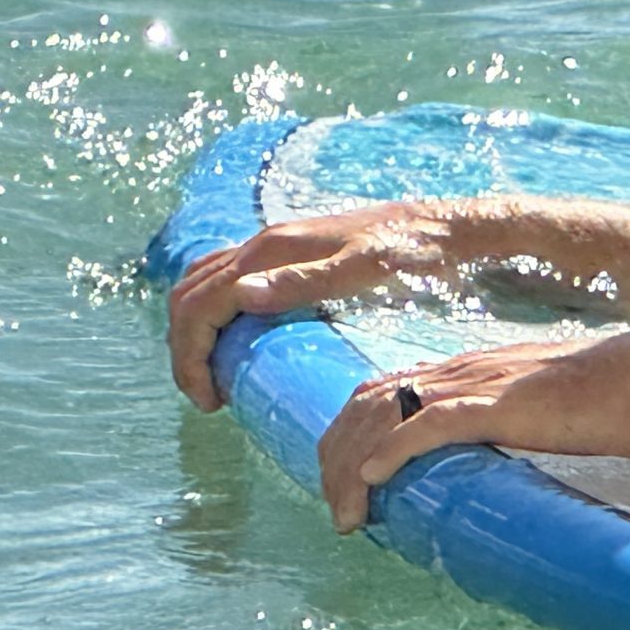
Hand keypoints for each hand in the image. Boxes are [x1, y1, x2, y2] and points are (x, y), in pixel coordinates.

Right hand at [168, 200, 485, 411]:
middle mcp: (266, 242)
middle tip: (207, 398)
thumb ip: (305, 282)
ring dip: (195, 327)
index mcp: (273, 250)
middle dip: (184, 347)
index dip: (190, 354)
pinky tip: (238, 339)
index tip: (209, 401)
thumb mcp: (365, 271)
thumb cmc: (412, 255)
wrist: (445, 227)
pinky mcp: (292, 251)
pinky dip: (214, 309)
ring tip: (215, 376)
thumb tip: (243, 296)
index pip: (200, 303)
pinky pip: (229, 276)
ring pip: (205, 281)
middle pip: (191, 292)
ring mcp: (277, 244)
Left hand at [316, 329, 629, 531]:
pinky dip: (391, 451)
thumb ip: (504, 430)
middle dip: (334, 458)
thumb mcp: (540, 413)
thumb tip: (481, 470)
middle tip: (339, 510)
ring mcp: (480, 383)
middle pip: (365, 403)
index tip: (345, 484)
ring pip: (384, 413)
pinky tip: (376, 480)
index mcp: (469, 369)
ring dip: (352, 467)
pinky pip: (428, 423)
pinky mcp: (502, 404)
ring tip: (350, 515)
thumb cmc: (615, 399)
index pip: (380, 390)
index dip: (349, 437)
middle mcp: (462, 370)